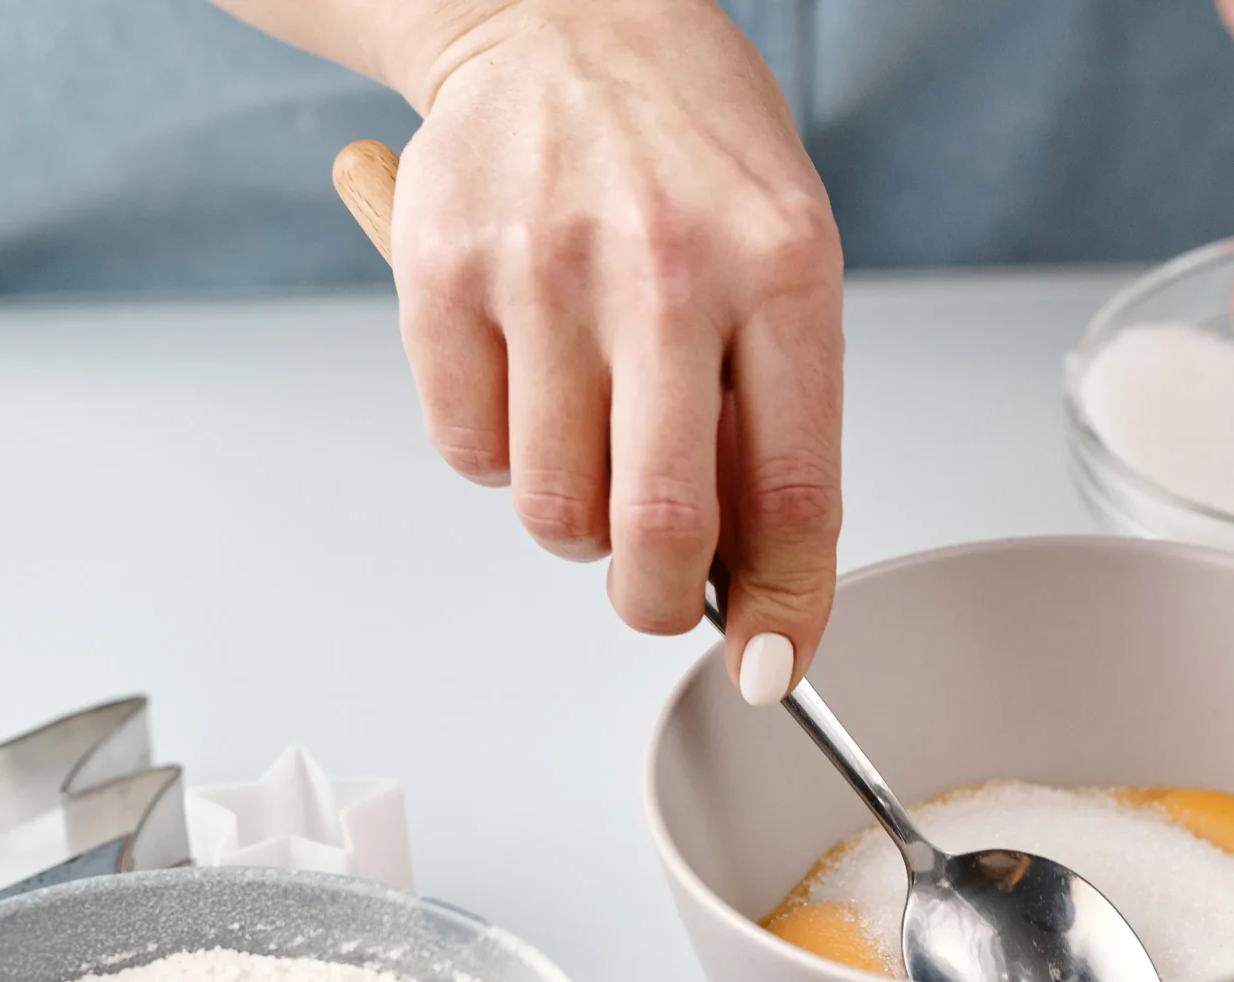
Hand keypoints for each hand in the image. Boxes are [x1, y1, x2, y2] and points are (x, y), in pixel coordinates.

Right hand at [255, 0, 844, 701]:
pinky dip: (498, 457)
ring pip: (552, 509)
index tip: (771, 665)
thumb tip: (760, 598)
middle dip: (659, 602)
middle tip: (656, 588)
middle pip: (659, 529)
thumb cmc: (689, 154)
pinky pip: (468, 453)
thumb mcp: (783, 263)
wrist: (564, 13)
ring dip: (574, 522)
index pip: (794, 494)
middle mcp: (664, 266)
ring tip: (591, 441)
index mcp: (780, 269)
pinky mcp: (439, 271)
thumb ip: (775, 423)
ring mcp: (543, 267)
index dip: (786, 609)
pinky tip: (527, 380)